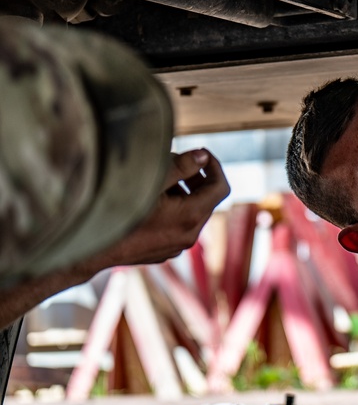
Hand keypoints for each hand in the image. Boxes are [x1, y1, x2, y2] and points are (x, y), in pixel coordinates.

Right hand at [86, 149, 229, 269]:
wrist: (88, 248)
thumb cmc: (116, 209)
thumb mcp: (150, 180)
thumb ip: (180, 166)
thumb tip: (202, 157)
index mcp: (191, 216)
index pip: (221, 187)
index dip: (215, 166)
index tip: (202, 152)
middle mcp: (188, 235)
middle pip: (207, 199)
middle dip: (196, 177)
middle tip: (177, 160)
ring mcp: (175, 246)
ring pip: (192, 213)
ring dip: (183, 192)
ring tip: (159, 177)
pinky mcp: (162, 251)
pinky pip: (177, 225)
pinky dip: (173, 209)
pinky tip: (148, 199)